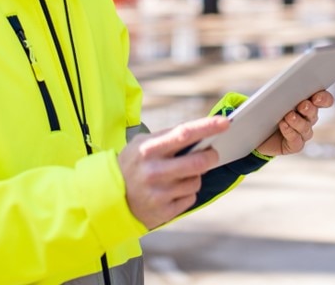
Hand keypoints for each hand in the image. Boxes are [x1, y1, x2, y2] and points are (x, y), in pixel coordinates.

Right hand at [119, 115, 228, 229]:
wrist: (110, 198)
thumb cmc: (132, 165)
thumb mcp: (141, 145)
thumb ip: (168, 138)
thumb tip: (201, 133)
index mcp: (148, 149)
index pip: (184, 134)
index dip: (207, 127)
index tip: (225, 122)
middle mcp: (154, 172)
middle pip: (198, 162)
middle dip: (211, 156)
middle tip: (212, 154)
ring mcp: (159, 193)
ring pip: (196, 181)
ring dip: (195, 176)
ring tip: (180, 175)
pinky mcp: (164, 211)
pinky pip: (190, 198)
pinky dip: (186, 192)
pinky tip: (172, 190)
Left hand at [255, 90, 333, 156]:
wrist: (255, 133)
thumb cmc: (266, 110)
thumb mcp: (272, 97)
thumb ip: (281, 91)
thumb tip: (282, 84)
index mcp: (308, 102)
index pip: (324, 100)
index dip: (324, 98)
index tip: (317, 97)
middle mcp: (308, 118)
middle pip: (314, 113)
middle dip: (309, 109)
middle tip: (302, 105)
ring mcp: (303, 133)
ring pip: (305, 128)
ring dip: (298, 121)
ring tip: (289, 116)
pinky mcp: (295, 145)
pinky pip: (296, 140)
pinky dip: (290, 132)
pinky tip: (283, 125)